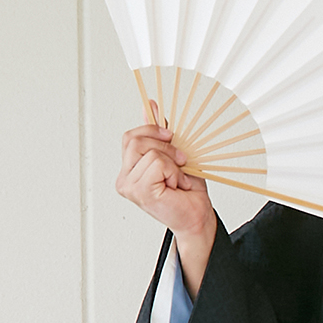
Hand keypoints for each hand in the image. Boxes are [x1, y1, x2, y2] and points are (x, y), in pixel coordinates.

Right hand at [116, 115, 218, 292]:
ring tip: (176, 179)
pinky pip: (156, 163)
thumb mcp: (174, 155)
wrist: (197, 216)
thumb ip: (159, 134)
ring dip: (171, 163)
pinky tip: (175, 186)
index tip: (171, 135)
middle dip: (164, 146)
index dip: (151, 130)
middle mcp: (125, 178)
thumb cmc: (186, 193)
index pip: (130, 137)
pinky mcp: (138, 191)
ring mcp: (128, 186)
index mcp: (129, 169)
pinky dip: (172, 172)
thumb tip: (151, 106)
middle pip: (135, 140)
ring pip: (149, 152)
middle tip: (179, 162)